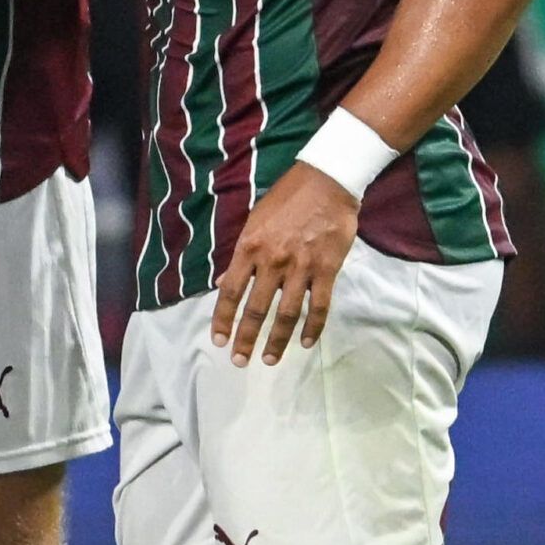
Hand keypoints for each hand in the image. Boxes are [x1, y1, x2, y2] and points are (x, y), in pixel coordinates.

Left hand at [210, 162, 359, 366]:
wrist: (326, 183)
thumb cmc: (286, 200)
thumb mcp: (253, 222)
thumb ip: (242, 255)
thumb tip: (227, 282)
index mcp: (249, 248)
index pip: (230, 291)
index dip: (223, 318)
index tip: (218, 340)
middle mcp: (272, 261)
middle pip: (255, 308)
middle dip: (245, 337)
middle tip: (238, 361)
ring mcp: (301, 267)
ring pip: (286, 313)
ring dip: (277, 340)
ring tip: (269, 359)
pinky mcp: (327, 270)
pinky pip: (319, 306)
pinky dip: (312, 327)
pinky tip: (304, 343)